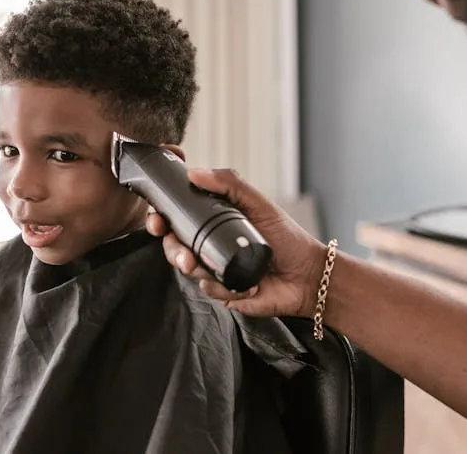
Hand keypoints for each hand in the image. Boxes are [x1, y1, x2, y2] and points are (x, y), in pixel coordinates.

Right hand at [146, 168, 327, 317]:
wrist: (308, 275)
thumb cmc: (287, 238)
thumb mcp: (259, 205)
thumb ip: (229, 184)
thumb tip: (194, 173)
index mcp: (215, 222)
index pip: (179, 218)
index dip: (162, 219)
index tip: (157, 221)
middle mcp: (211, 245)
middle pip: (175, 246)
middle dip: (173, 251)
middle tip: (185, 256)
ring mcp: (216, 270)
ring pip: (188, 270)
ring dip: (197, 271)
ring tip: (212, 271)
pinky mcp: (225, 293)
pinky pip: (210, 292)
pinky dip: (224, 289)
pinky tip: (247, 286)